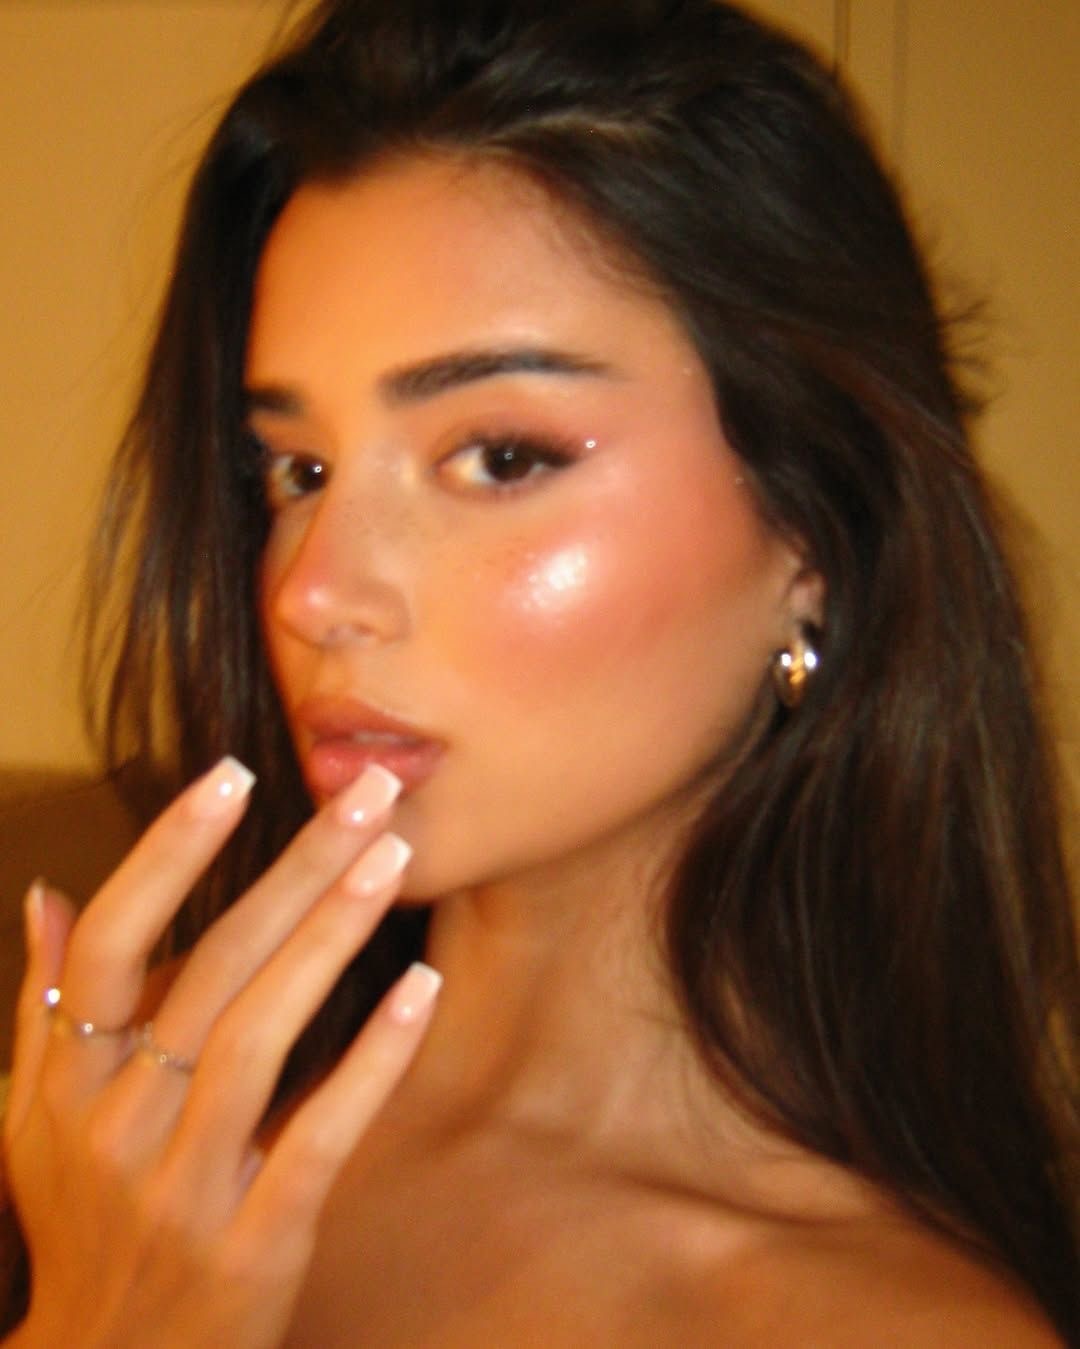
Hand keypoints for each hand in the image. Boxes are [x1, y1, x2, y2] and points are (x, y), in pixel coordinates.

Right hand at [1, 758, 438, 1347]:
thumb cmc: (80, 1223)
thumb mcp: (31, 1119)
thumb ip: (46, 1005)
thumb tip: (48, 893)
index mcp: (69, 1080)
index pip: (112, 940)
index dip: (169, 850)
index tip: (234, 773)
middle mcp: (117, 1122)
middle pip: (210, 969)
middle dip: (293, 870)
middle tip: (364, 794)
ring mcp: (184, 1185)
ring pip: (260, 1035)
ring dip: (333, 938)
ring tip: (392, 861)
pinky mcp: (254, 1242)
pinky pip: (319, 1133)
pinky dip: (372, 1057)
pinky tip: (420, 985)